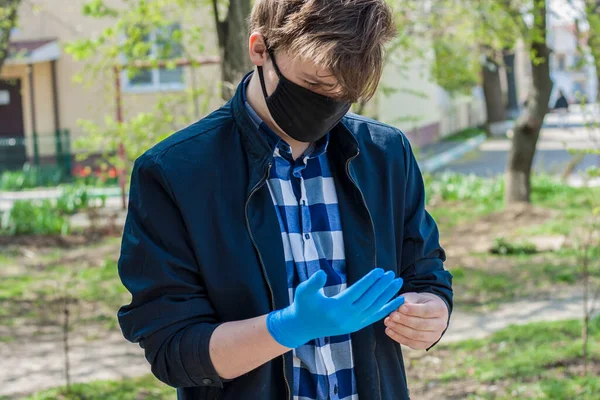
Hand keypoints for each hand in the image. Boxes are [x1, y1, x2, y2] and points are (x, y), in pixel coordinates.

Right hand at [267, 268, 404, 347]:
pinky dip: (387, 308)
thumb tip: (322, 273)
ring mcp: (353, 323)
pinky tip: (397, 300)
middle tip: (392, 274)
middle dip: (382, 287)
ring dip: (387, 295)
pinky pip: (375, 317)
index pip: (358, 292)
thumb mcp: (304, 291)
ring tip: (397, 283)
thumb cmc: (303, 305)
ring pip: (375, 308)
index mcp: (336, 307)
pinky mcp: (356, 326)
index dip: (370, 281)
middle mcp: (347, 317)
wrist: (303, 327)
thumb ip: (313, 282)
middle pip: (370, 300)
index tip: (380, 271)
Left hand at [384, 292, 448, 349]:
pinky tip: (389, 330)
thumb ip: (407, 301)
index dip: (413, 310)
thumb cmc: (420, 303)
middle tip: (391, 316)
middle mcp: (440, 324)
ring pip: (416, 336)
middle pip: (421, 325)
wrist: (429, 313)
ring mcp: (435, 336)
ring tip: (388, 323)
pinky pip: (412, 343)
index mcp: (440, 309)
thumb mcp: (415, 297)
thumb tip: (397, 307)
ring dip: (400, 330)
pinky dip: (399, 338)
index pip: (427, 311)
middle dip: (404, 321)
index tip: (400, 308)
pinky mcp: (426, 344)